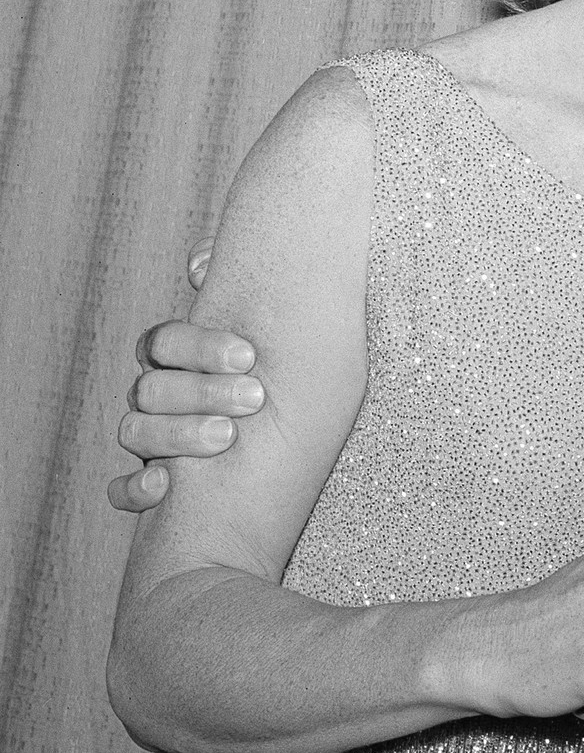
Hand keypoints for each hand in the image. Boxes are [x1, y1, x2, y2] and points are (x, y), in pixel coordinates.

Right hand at [110, 245, 265, 512]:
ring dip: (178, 435)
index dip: (200, 346)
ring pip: (134, 432)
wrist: (291, 447)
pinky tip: (164, 487)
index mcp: (178, 357)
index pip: (164, 341)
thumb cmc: (278, 377)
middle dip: (202, 391)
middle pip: (151, 387)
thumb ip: (241, 290)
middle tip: (255, 398)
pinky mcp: (150, 483)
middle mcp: (157, 396)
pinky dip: (134, 490)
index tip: (249, 355)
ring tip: (228, 436)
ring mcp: (151, 439)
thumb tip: (202, 262)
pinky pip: (123, 490)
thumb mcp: (274, 333)